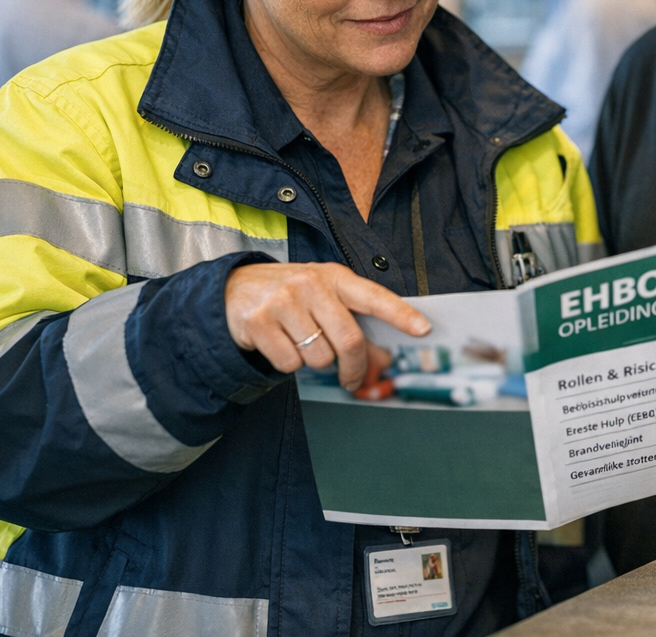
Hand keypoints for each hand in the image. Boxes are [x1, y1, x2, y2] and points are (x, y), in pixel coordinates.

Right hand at [224, 262, 429, 390]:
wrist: (233, 289)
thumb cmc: (290, 295)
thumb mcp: (323, 300)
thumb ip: (353, 324)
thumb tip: (382, 360)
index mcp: (334, 277)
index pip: (374, 297)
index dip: (401, 314)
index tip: (423, 329)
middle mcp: (310, 285)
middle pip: (348, 340)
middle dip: (354, 367)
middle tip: (352, 379)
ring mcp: (283, 301)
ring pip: (319, 357)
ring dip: (314, 361)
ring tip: (301, 342)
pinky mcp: (259, 321)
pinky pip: (290, 363)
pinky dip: (288, 363)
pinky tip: (279, 343)